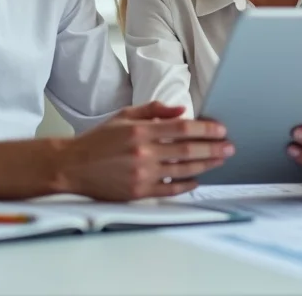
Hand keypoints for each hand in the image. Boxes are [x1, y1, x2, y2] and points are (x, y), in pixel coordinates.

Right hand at [56, 102, 232, 200]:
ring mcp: (142, 173)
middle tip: (229, 147)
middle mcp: (144, 152)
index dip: (206, 129)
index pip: (183, 128)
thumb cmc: (98, 140)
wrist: (72, 166)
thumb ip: (154, 110)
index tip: (220, 130)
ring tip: (220, 160)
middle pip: (188, 150)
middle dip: (213, 148)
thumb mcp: (124, 116)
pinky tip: (197, 180)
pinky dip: (186, 185)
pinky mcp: (138, 191)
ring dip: (206, 165)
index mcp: (141, 130)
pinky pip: (170, 189)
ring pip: (183, 169)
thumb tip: (181, 110)